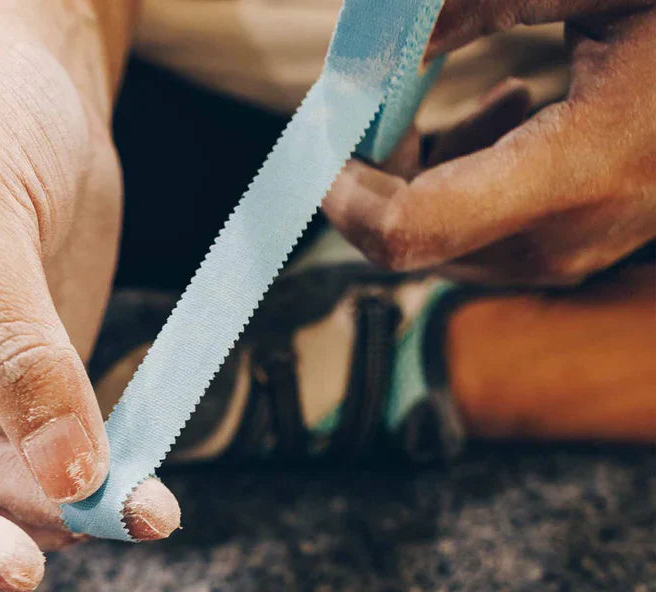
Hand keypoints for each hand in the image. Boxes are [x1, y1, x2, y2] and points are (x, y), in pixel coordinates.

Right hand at [0, 0, 178, 591]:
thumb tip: (68, 473)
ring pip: (20, 477)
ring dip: (80, 503)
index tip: (18, 567)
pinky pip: (70, 442)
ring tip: (145, 510)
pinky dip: (109, 469)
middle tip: (108, 523)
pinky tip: (150, 486)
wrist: (37, 62)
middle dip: (29, 519)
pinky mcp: (41, 371)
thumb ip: (15, 348)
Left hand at [324, 1, 655, 284]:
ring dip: (422, 166)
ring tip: (466, 85)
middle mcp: (571, 235)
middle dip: (376, 172)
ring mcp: (576, 252)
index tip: (322, 140)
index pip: (412, 231)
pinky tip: (507, 104)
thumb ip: (474, 3)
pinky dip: (463, 174)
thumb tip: (373, 43)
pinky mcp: (578, 246)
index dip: (345, 198)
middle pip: (416, 240)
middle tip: (375, 91)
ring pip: (445, 240)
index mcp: (582, 168)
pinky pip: (483, 233)